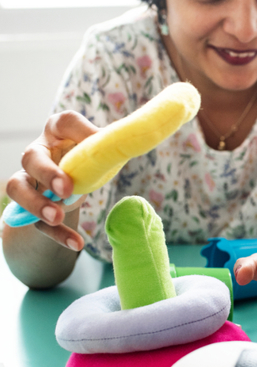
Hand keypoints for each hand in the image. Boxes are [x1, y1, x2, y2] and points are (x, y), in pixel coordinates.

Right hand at [5, 111, 96, 248]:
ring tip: (56, 216)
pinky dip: (58, 234)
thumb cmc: (87, 162)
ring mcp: (30, 181)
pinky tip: (77, 244)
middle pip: (30, 157)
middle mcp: (38, 154)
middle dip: (47, 173)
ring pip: (18, 189)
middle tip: (66, 189)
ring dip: (36, 203)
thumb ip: (109, 149)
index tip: (95, 143)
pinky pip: (38, 222)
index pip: (64, 122)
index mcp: (59, 133)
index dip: (78, 130)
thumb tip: (127, 142)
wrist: (69, 189)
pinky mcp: (32, 209)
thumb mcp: (100, 154)